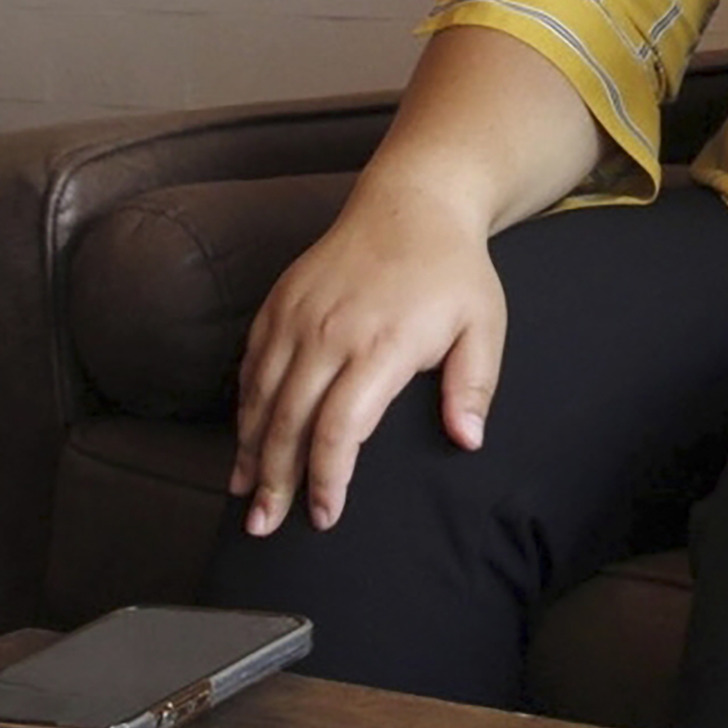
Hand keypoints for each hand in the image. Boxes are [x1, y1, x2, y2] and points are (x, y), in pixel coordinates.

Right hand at [233, 177, 508, 532]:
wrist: (412, 201)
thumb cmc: (452, 271)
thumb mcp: (484, 326)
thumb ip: (473, 387)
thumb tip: (468, 441)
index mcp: (381, 345)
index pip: (340, 428)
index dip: (327, 478)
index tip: (325, 515)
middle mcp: (329, 332)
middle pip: (288, 420)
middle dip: (274, 481)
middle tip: (263, 526)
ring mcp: (298, 315)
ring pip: (260, 395)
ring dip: (249, 450)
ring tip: (244, 495)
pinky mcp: (279, 302)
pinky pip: (251, 363)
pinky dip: (243, 405)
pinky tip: (244, 438)